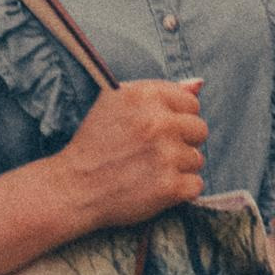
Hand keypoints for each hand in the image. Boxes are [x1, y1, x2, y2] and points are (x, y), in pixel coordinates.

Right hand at [52, 79, 208, 231]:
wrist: (74, 187)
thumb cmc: (95, 143)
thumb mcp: (117, 103)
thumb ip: (161, 92)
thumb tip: (199, 84)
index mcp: (146, 96)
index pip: (191, 103)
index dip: (177, 118)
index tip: (158, 131)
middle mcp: (158, 122)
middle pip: (200, 130)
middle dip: (182, 142)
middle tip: (155, 152)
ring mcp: (165, 155)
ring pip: (197, 159)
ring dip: (179, 168)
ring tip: (151, 171)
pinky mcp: (169, 186)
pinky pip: (196, 185)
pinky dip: (180, 190)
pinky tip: (157, 188)